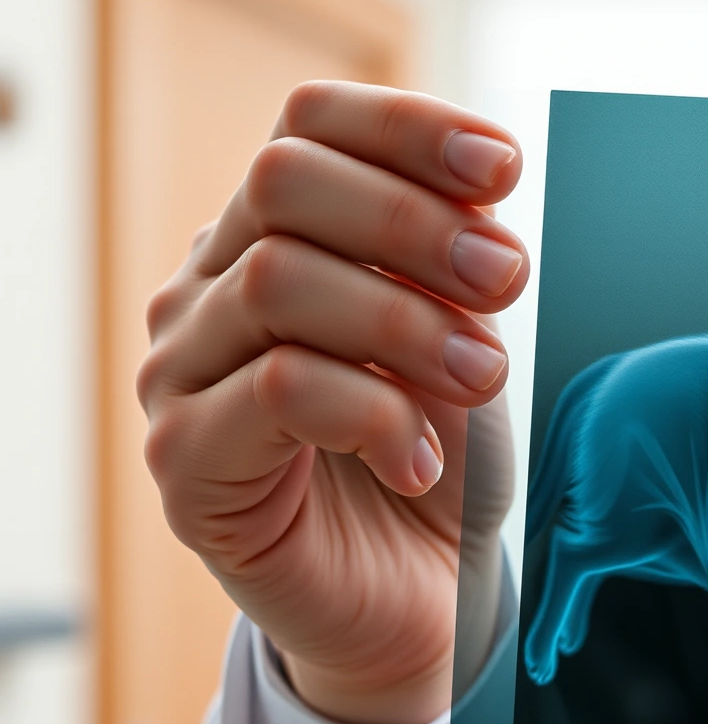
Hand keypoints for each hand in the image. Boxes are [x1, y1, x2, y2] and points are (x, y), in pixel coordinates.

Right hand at [140, 81, 525, 723]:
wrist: (418, 597)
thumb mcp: (463, 340)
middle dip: (413, 221)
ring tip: (482, 377)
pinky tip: (418, 461)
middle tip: (508, 280)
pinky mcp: (187, 464)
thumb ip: (457, 263)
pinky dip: (373, 415)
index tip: (504, 168)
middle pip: (281, 182)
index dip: (405, 128)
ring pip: (276, 282)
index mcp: (274, 237)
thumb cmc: (438, 459)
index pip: (307, 126)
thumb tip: (486, 185)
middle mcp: (208, 290)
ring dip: (406, 323)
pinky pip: (278, 393)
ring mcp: (182, 374)